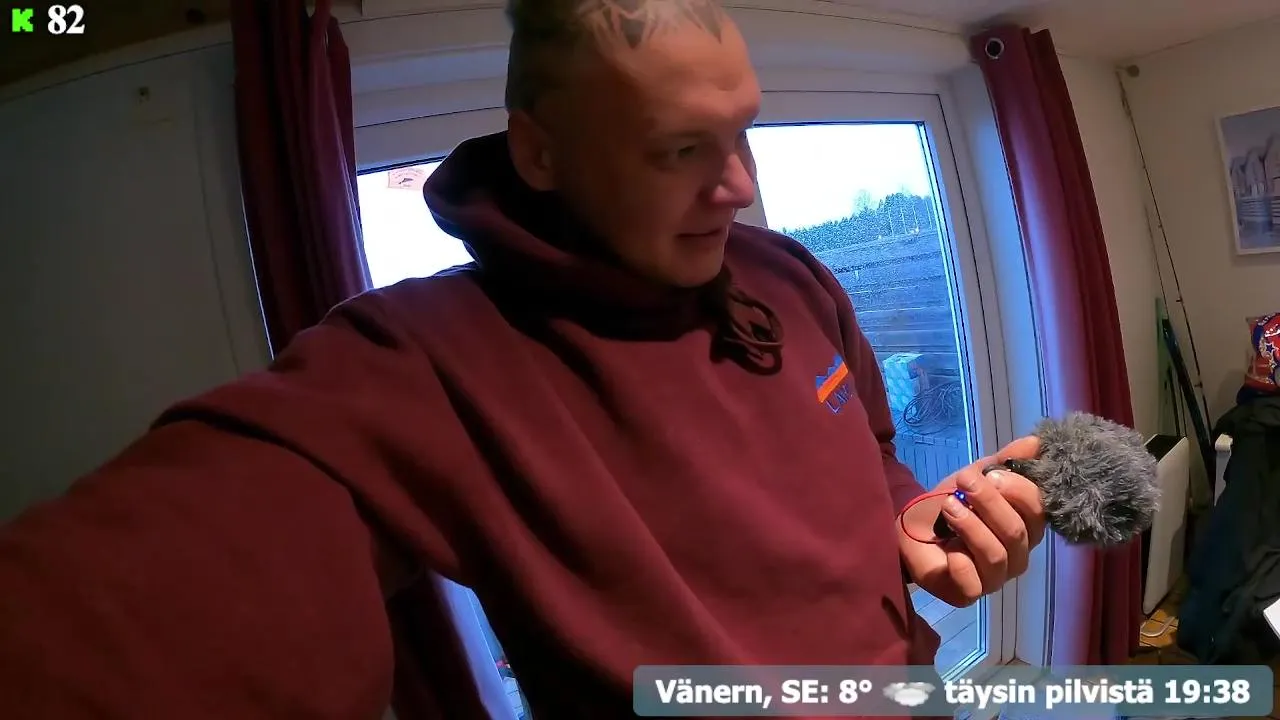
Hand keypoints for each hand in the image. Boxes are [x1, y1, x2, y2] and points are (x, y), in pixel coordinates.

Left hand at [898, 436, 1046, 607]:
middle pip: (1016, 531)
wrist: (911, 524)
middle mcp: (1017, 556)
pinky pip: (973, 583)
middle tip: (964, 482)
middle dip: (989, 502)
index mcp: (1026, 527)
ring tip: (949, 506)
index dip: (1017, 489)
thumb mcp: (976, 476)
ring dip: (971, 526)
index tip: (990, 473)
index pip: (1038, 510)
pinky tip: (947, 549)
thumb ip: (1005, 462)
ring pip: (996, 554)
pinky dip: (960, 562)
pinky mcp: (968, 594)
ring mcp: (994, 578)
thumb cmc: (951, 503)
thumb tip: (1035, 442)